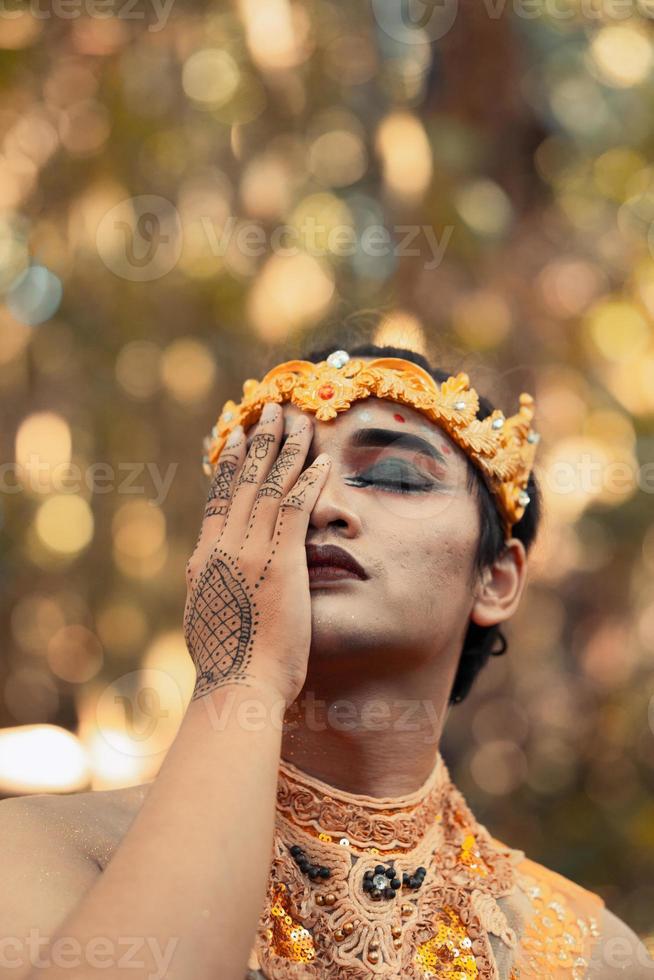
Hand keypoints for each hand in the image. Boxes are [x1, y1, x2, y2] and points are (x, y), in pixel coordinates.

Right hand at [183, 403, 330, 706]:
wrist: (238, 685)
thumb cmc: (229, 666)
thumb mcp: (209, 618)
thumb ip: (214, 591)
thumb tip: (212, 583)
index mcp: (206, 558)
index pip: (219, 498)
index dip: (229, 465)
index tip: (235, 438)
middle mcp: (225, 545)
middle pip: (244, 480)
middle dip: (258, 441)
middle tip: (268, 409)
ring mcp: (252, 549)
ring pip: (271, 485)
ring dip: (287, 448)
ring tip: (297, 418)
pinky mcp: (281, 559)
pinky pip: (297, 508)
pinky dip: (310, 481)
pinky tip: (323, 460)